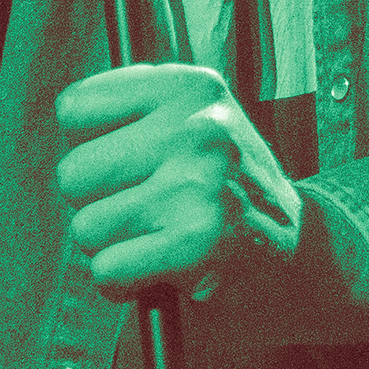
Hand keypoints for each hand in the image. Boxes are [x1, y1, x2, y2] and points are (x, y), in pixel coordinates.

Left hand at [55, 61, 300, 302]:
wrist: (301, 254)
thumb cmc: (228, 188)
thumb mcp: (197, 119)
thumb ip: (137, 106)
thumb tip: (67, 113)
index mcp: (190, 86)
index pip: (75, 108)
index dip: (89, 145)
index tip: (125, 162)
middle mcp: (196, 127)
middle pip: (73, 172)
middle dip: (95, 202)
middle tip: (141, 209)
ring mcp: (198, 184)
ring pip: (86, 226)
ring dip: (110, 246)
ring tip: (155, 239)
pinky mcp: (197, 244)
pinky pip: (107, 269)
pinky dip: (122, 282)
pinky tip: (159, 271)